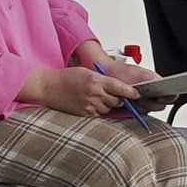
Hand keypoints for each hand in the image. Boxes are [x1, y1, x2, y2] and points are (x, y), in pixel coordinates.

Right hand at [18, 62, 146, 115]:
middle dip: (117, 98)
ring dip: (107, 104)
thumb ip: (102, 80)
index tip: (137, 94)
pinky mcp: (85, 113)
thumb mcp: (86, 72)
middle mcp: (94, 93)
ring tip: (95, 97)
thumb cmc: (66, 77)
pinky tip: (89, 103)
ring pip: (108, 108)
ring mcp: (90, 105)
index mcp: (96, 80)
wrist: (49, 87)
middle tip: (111, 94)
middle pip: (117, 100)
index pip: (120, 88)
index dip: (131, 92)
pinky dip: (98, 109)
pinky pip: (99, 114)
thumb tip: (117, 88)